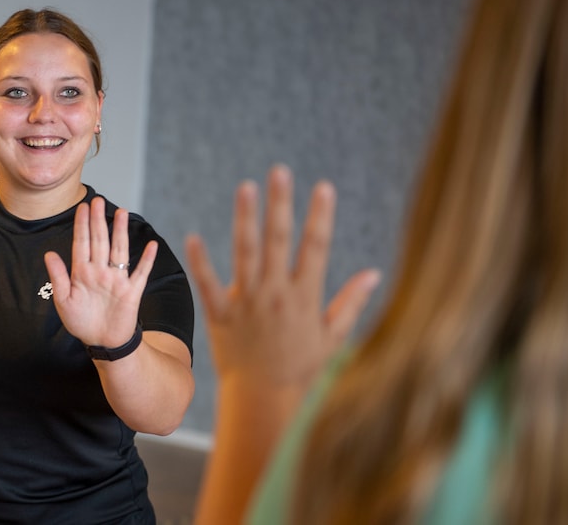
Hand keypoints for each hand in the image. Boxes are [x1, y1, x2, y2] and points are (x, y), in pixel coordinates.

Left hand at [44, 197, 156, 347]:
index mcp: (82, 272)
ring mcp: (117, 280)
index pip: (81, 243)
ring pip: (119, 250)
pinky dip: (146, 260)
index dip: (82, 225)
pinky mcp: (131, 292)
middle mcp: (100, 271)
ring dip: (120, 232)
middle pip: (100, 241)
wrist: (102, 342)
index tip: (82, 207)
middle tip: (98, 200)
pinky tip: (151, 245)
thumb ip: (58, 276)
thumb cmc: (81, 322)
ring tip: (121, 212)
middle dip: (98, 220)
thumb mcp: (63, 300)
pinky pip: (140, 273)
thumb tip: (49, 253)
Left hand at [184, 165, 380, 392]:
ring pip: (245, 253)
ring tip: (246, 187)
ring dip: (245, 219)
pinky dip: (201, 262)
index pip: (316, 248)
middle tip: (279, 171)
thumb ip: (350, 303)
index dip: (320, 216)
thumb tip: (374, 273)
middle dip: (280, 205)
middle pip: (278, 241)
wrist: (264, 396)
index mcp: (304, 297)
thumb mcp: (333, 337)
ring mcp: (247, 303)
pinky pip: (208, 285)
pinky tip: (193, 237)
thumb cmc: (301, 367)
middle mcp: (276, 295)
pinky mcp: (221, 315)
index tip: (324, 187)